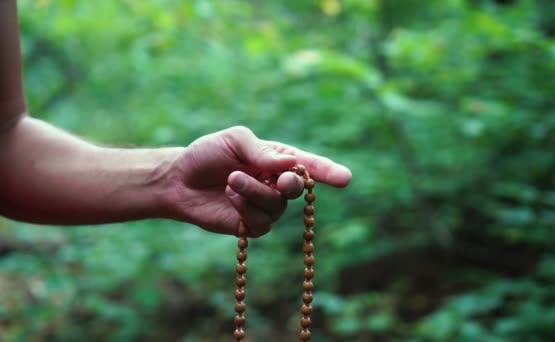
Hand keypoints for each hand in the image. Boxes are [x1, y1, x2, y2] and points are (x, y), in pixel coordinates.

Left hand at [162, 126, 351, 236]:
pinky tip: (230, 196)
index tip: (345, 178)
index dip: (328, 172)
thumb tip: (291, 165)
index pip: (309, 166)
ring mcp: (265, 206)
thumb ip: (262, 151)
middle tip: (278, 178)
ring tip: (232, 180)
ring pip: (277, 206)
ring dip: (255, 191)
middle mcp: (276, 183)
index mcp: (277, 159)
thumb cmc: (207, 154)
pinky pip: (261, 222)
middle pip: (297, 188)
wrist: (179, 180)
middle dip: (290, 184)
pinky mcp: (251, 225)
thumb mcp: (234, 140)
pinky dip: (245, 208)